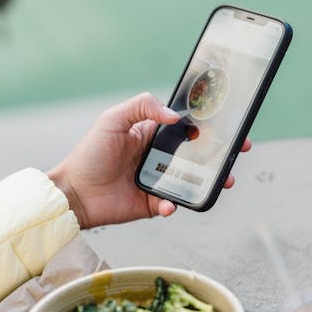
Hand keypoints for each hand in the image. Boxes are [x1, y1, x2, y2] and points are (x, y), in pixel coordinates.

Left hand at [47, 92, 251, 227]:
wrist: (74, 193)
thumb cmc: (90, 153)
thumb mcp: (113, 119)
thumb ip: (143, 107)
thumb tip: (175, 115)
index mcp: (152, 134)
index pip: (187, 127)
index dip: (209, 125)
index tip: (229, 124)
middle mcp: (159, 157)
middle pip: (198, 154)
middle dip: (221, 153)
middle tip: (238, 151)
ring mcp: (158, 181)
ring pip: (192, 181)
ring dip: (210, 181)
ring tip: (223, 180)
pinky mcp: (152, 204)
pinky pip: (171, 204)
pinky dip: (173, 204)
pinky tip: (168, 203)